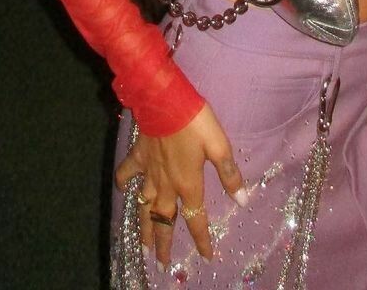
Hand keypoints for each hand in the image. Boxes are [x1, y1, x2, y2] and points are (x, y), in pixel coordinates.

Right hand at [115, 103, 246, 269]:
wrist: (164, 100)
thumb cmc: (195, 121)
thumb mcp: (220, 145)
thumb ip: (230, 174)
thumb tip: (242, 201)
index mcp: (188, 184)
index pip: (196, 219)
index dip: (202, 239)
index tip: (206, 257)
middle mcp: (166, 185)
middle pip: (164, 221)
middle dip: (165, 245)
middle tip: (162, 265)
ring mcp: (148, 172)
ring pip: (143, 207)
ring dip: (143, 227)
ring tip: (142, 246)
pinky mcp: (137, 157)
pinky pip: (126, 175)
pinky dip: (124, 184)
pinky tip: (124, 190)